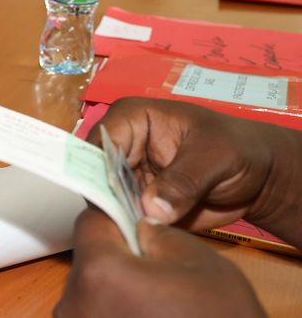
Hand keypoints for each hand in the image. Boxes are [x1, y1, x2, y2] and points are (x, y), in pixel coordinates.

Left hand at [55, 208, 264, 317]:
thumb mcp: (202, 263)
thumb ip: (159, 234)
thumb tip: (139, 228)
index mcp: (100, 273)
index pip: (90, 224)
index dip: (114, 218)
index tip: (131, 224)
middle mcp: (76, 305)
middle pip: (87, 262)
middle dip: (115, 260)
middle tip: (151, 268)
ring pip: (88, 294)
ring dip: (114, 292)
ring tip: (155, 302)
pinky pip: (94, 316)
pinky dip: (115, 314)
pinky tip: (147, 317)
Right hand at [87, 98, 274, 230]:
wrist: (260, 178)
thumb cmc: (237, 149)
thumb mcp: (214, 158)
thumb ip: (183, 181)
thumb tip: (151, 209)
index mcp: (133, 119)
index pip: (100, 141)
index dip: (98, 167)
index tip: (107, 196)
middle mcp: (124, 147)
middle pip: (96, 172)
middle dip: (105, 197)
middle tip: (118, 220)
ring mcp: (130, 177)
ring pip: (106, 198)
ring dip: (116, 217)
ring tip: (131, 231)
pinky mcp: (139, 203)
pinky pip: (124, 217)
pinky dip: (129, 229)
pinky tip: (138, 237)